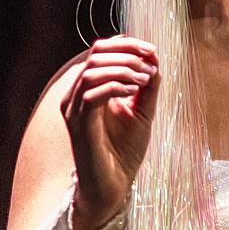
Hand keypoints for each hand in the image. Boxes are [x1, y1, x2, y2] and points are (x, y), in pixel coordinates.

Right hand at [62, 35, 159, 229]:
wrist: (114, 185)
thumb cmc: (124, 151)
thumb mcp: (143, 111)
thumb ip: (147, 86)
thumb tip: (154, 59)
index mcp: (89, 88)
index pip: (101, 50)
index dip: (127, 44)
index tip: (153, 51)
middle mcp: (76, 95)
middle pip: (96, 54)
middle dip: (128, 54)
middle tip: (151, 65)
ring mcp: (74, 109)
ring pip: (92, 70)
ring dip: (124, 69)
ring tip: (145, 80)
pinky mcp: (78, 125)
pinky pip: (91, 95)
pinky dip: (115, 86)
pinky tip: (133, 91)